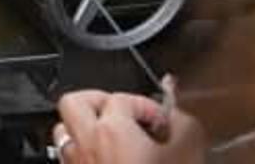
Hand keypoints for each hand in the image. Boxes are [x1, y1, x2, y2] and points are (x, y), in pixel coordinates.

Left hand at [53, 90, 204, 163]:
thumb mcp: (189, 151)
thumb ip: (183, 124)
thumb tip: (175, 112)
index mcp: (111, 130)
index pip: (122, 97)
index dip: (146, 107)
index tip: (161, 123)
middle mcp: (86, 144)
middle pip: (75, 102)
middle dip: (100, 102)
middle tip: (124, 114)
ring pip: (65, 131)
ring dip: (85, 128)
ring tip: (111, 137)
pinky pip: (67, 158)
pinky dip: (83, 153)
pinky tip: (106, 162)